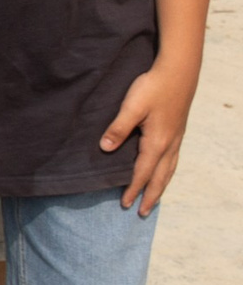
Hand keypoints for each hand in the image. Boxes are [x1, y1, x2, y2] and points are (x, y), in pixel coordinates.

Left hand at [102, 64, 196, 214]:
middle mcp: (170, 144)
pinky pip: (173, 160)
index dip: (133, 189)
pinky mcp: (178, 131)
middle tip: (143, 213)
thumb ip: (118, 128)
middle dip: (150, 195)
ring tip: (154, 199)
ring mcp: (176, 138)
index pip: (142, 172)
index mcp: (157, 142)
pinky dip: (167, 172)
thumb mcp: (131, 106)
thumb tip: (105, 149)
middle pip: (160, 177)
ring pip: (169, 170)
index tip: (125, 204)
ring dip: (160, 186)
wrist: (178, 71)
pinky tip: (163, 171)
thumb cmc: (153, 87)